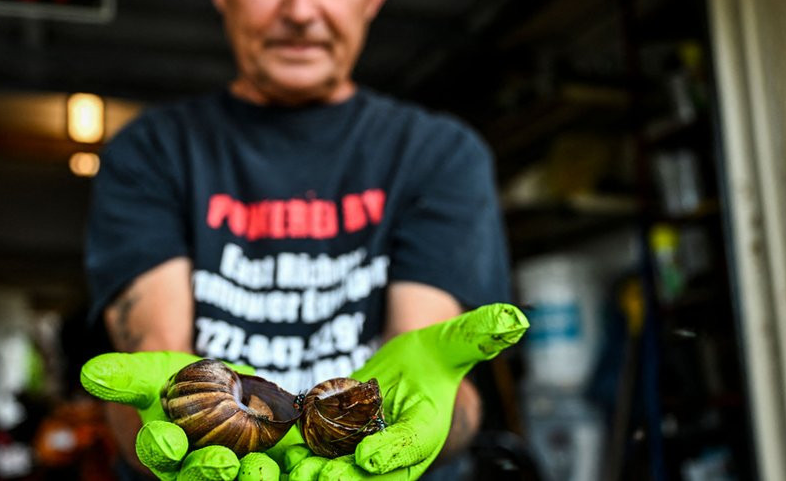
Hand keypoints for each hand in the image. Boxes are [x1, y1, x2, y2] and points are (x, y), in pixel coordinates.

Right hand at [80, 351, 291, 479]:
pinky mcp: (278, 464)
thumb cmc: (174, 386)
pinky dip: (305, 470)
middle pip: (206, 473)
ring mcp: (241, 470)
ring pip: (250, 478)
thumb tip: (90, 372)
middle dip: (214, 471)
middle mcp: (201, 469)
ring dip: (259, 477)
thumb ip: (123, 377)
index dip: (162, 445)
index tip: (168, 438)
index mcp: (166, 451)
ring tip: (268, 470)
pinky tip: (317, 466)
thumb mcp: (150, 374)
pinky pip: (290, 470)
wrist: (215, 390)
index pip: (159, 451)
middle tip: (225, 463)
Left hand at [285, 303, 528, 479]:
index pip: (410, 448)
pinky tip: (271, 452)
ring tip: (291, 471)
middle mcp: (391, 452)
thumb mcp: (453, 342)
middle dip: (343, 477)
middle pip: (368, 476)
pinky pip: (309, 454)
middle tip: (318, 476)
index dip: (390, 454)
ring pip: (334, 470)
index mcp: (425, 432)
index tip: (366, 458)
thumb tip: (514, 319)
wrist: (403, 376)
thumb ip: (478, 335)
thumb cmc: (432, 361)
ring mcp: (357, 453)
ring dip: (311, 473)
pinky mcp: (328, 447)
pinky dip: (291, 455)